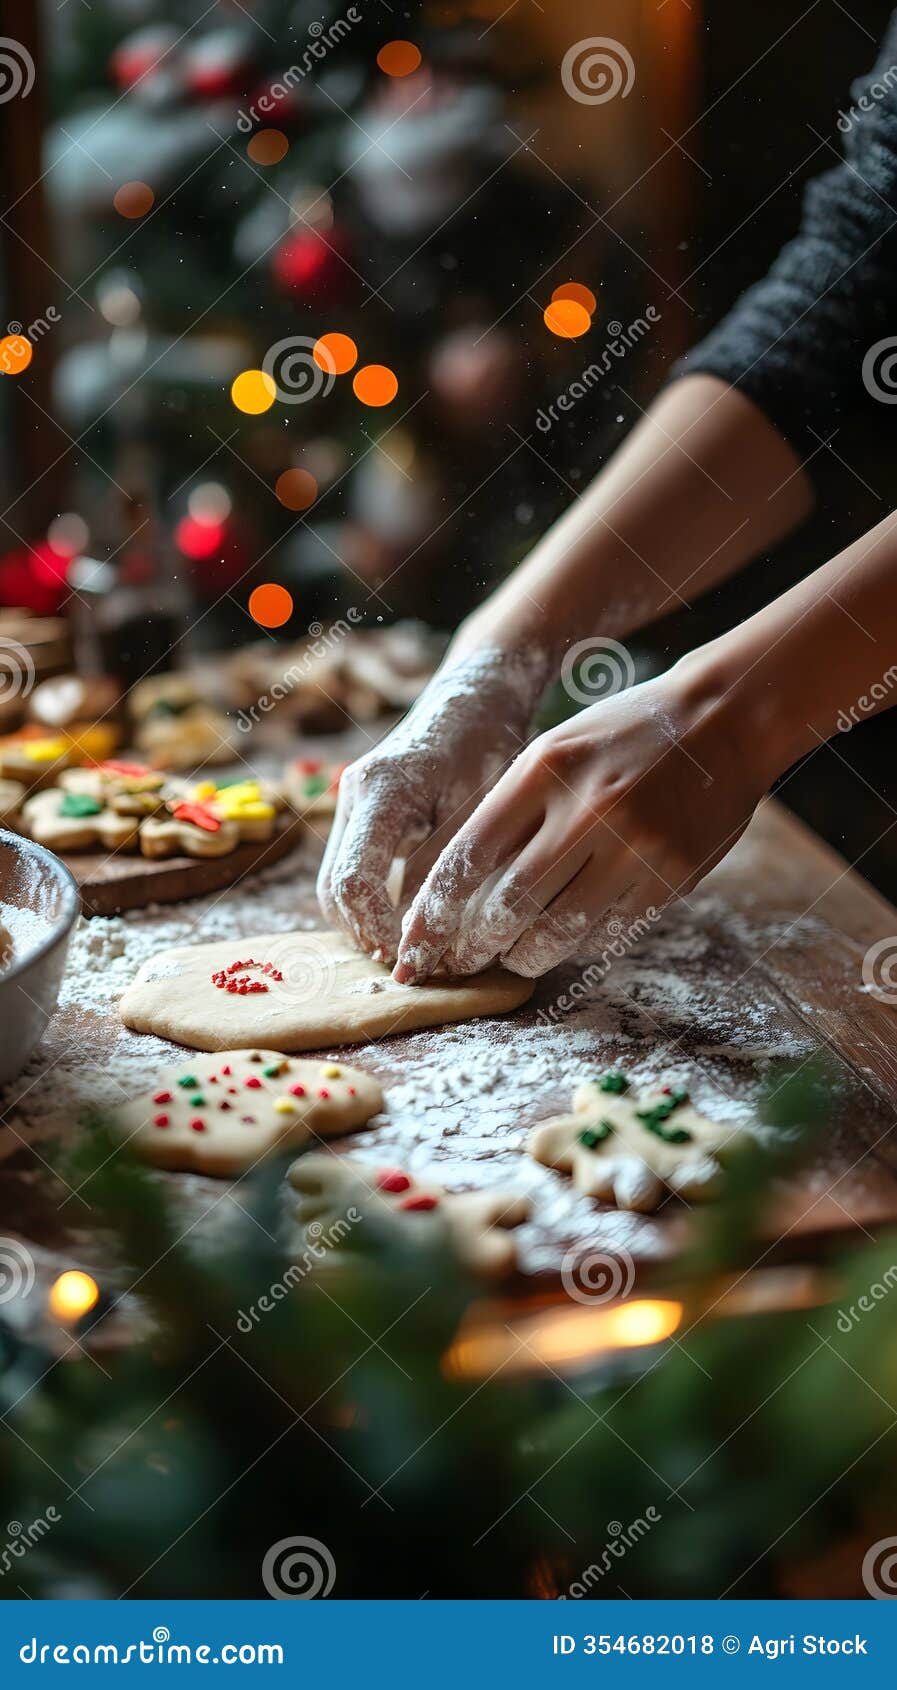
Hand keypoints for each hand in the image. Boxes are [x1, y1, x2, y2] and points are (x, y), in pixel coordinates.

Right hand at [317, 648, 544, 961]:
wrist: (474, 700)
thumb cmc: (486, 746)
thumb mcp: (478, 810)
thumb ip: (447, 873)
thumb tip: (429, 941)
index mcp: (381, 791)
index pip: (353, 881)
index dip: (376, 930)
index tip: (410, 957)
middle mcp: (353, 797)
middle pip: (333, 891)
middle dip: (365, 934)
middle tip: (412, 962)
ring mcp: (350, 806)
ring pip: (335, 886)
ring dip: (365, 923)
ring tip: (413, 947)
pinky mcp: (360, 816)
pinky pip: (351, 871)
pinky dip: (371, 904)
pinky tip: (408, 921)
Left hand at [395, 656, 772, 980]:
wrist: (723, 719)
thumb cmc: (622, 735)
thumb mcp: (554, 750)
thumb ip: (510, 809)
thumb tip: (457, 887)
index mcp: (545, 770)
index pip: (470, 856)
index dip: (435, 911)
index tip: (415, 943)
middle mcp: (587, 809)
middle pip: (509, 906)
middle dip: (474, 948)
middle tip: (460, 963)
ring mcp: (635, 846)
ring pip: (559, 931)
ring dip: (525, 955)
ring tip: (513, 957)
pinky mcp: (672, 876)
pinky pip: (611, 932)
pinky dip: (581, 944)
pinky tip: (570, 939)